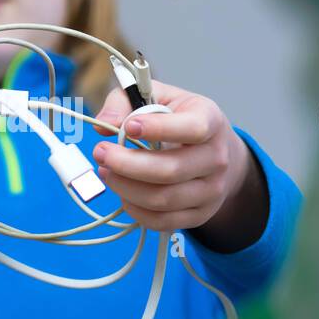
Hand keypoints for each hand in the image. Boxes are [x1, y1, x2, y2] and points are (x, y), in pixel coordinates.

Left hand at [90, 79, 266, 249]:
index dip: (158, 129)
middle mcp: (216, 158)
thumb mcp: (159, 98)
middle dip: (127, 164)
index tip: (129, 127)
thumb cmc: (180, 120)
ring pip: (163, 199)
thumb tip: (106, 122)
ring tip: (106, 172)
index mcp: (210, 121)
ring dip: (125, 188)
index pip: (192, 128)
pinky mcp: (200, 214)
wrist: (215, 153)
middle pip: (170, 170)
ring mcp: (211, 190)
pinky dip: (135, 209)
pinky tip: (123, 193)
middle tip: (101, 153)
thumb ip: (127, 102)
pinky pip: (162, 221)